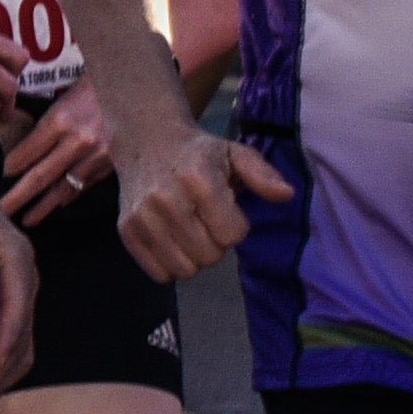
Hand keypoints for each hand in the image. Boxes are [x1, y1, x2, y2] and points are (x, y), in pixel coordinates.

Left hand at [1, 79, 114, 222]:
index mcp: (62, 120)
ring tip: (28, 219)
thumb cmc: (99, 86)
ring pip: (65, 188)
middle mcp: (79, 142)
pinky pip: (85, 185)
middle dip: (19, 195)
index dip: (11, 166)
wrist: (141, 89)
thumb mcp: (66, 94)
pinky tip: (58, 204)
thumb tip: (24, 141)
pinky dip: (70, 196)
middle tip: (2, 210)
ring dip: (44, 206)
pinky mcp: (114, 166)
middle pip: (41, 176)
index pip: (28, 151)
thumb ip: (47, 119)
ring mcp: (99, 157)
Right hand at [112, 126, 292, 284]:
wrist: (145, 140)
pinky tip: (170, 239)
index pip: (232, 235)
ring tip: (188, 230)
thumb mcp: (235, 154)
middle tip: (206, 221)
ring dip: (192, 256)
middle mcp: (166, 199)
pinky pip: (159, 274)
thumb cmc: (198, 153)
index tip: (225, 210)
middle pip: (209, 256)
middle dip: (214, 243)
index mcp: (198, 180)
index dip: (235, 226)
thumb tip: (287, 195)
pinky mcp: (126, 230)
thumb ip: (262, 175)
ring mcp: (142, 217)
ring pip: (184, 270)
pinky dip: (168, 263)